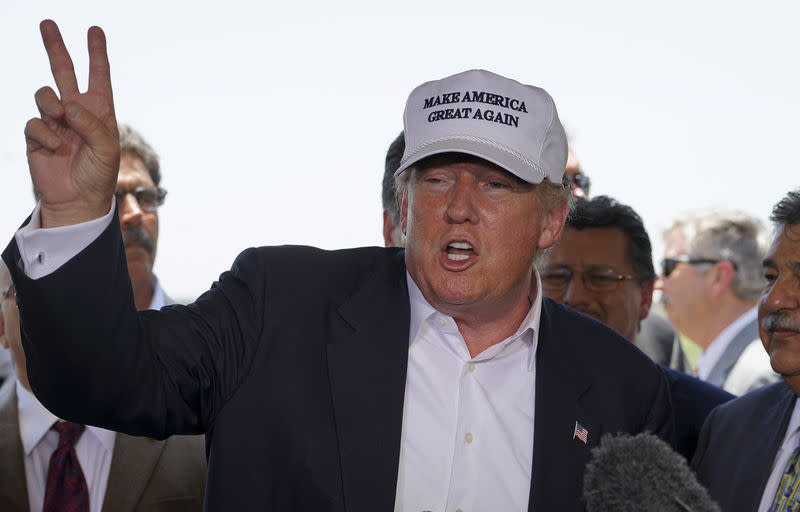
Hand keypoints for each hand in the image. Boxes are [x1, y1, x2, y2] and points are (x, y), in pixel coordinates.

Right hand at [24, 20, 119, 227]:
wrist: (77, 201)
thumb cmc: (98, 175)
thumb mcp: (106, 149)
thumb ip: (91, 124)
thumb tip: (66, 105)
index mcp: (99, 111)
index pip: (98, 76)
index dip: (96, 53)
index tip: (95, 30)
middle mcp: (76, 112)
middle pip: (63, 71)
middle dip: (56, 47)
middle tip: (47, 23)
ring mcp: (55, 121)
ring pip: (44, 94)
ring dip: (50, 103)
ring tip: (60, 119)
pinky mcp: (36, 135)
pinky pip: (34, 121)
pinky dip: (43, 132)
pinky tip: (53, 147)